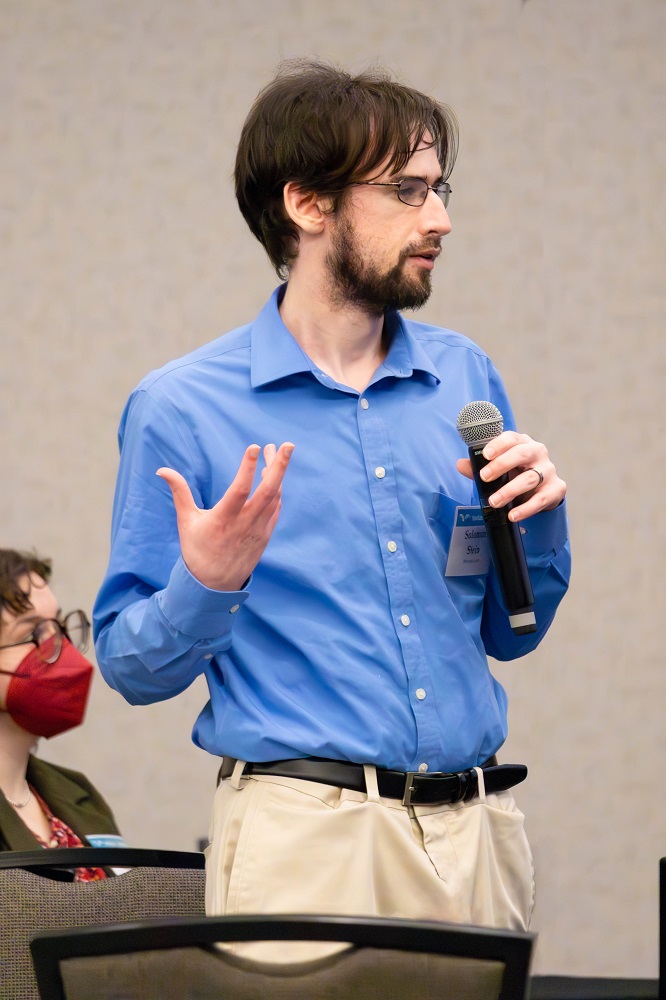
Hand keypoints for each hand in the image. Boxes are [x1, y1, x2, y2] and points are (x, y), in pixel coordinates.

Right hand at [156, 442, 293, 590]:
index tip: (255, 446)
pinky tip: (274, 477)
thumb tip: (162, 469)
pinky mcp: (265, 535)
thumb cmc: (196, 550)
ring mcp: (258, 530)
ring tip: (276, 452)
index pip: (240, 490)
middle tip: (286, 444)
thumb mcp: (186, 521)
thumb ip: (179, 492)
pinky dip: (277, 491)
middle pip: (268, 491)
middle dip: (279, 466)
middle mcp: (245, 524)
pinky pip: (275, 509)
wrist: (214, 585)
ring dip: (278, 474)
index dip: (248, 468)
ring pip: (274, 497)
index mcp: (224, 519)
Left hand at [456, 431, 565, 521]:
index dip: (498, 444)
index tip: (485, 455)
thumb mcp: (498, 469)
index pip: (511, 438)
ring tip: (494, 502)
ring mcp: (548, 470)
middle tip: (484, 477)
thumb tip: (460, 464)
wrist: (542, 490)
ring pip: (530, 478)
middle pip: (522, 453)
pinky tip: (513, 515)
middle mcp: (538, 453)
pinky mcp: (556, 488)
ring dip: (509, 491)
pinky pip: (541, 499)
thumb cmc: (516, 474)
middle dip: (501, 465)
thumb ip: (479, 467)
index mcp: (522, 442)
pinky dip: (526, 509)